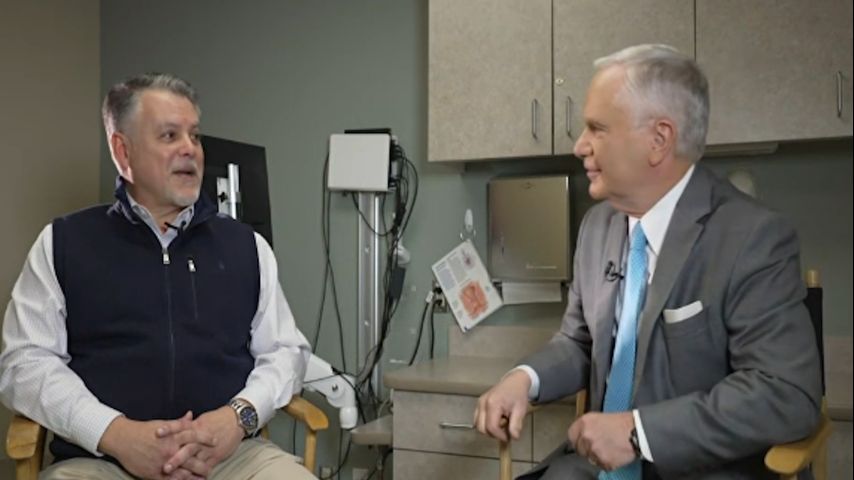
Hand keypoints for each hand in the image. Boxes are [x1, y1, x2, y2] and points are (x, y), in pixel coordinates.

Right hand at [98, 412, 214, 479]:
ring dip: (194, 476)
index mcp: (173, 436)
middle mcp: (170, 450)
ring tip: (203, 478)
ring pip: (183, 473)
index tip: (216, 441)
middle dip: (204, 464)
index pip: (195, 436)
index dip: (207, 438)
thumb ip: (179, 423)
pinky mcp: (154, 474)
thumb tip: (191, 415)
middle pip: (192, 458)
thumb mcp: (163, 424)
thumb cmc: (144, 430)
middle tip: (212, 466)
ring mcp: (163, 463)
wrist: (123, 439)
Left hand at [159, 406, 243, 476]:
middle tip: (165, 466)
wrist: (237, 420)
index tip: (157, 432)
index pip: (180, 426)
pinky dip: (198, 475)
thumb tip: (174, 426)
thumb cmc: (219, 419)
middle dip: (177, 459)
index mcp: (197, 427)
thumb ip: (187, 424)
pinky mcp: (215, 457)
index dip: (169, 429)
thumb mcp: (202, 419)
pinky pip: (206, 468)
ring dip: (185, 470)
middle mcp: (202, 439)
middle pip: (188, 449)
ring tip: (175, 477)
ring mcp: (209, 449)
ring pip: (196, 461)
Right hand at [474, 369, 531, 441]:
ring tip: (501, 423)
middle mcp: (482, 403)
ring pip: (477, 425)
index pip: (491, 427)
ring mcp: (479, 403)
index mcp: (493, 404)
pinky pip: (477, 419)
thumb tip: (513, 438)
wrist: (514, 382)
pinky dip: (485, 424)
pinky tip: (496, 420)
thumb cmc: (518, 395)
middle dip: (493, 434)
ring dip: (488, 429)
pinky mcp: (479, 403)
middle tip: (505, 431)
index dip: (499, 436)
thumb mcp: (520, 410)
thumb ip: (516, 425)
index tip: (508, 437)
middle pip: (481, 428)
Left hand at [568, 411, 635, 470]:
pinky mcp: (603, 461)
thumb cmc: (623, 423)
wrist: (637, 431)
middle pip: (580, 449)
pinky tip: (616, 454)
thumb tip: (581, 435)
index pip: (571, 436)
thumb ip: (588, 426)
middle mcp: (586, 435)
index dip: (578, 440)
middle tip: (601, 446)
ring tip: (611, 448)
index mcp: (584, 422)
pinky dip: (609, 463)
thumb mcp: (600, 418)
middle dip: (588, 450)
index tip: (582, 442)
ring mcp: (593, 449)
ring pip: (590, 459)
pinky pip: (602, 465)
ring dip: (598, 457)